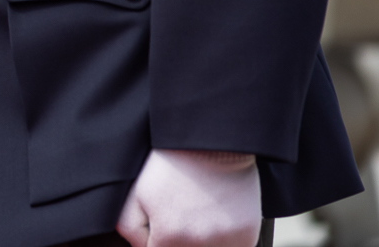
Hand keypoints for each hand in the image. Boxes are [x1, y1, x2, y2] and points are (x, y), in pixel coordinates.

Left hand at [115, 149, 260, 246]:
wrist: (210, 142)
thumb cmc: (170, 165)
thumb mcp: (136, 193)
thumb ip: (131, 229)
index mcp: (168, 237)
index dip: (156, 241)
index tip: (160, 226)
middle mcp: (198, 244)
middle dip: (177, 241)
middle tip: (180, 217)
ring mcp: (226, 241)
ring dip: (202, 243)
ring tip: (198, 218)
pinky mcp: (247, 234)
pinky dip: (225, 243)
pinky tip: (216, 221)